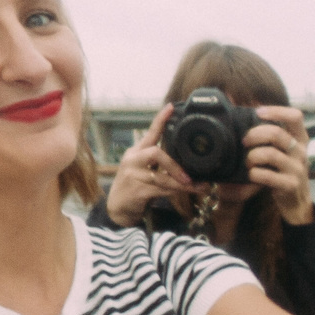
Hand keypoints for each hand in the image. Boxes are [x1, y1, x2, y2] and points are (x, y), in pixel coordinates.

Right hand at [103, 105, 193, 226]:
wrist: (117, 207)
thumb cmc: (135, 186)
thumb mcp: (143, 169)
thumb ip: (158, 163)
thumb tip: (185, 161)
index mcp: (136, 152)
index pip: (150, 133)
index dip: (160, 120)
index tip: (171, 107)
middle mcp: (132, 160)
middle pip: (155, 153)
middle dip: (174, 165)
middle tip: (189, 176)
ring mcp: (133, 175)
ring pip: (161, 176)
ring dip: (180, 182)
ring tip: (197, 186)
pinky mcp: (136, 191)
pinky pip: (160, 189)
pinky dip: (176, 191)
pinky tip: (187, 192)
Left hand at [244, 106, 314, 224]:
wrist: (297, 201)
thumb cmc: (284, 170)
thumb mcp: (284, 151)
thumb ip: (273, 136)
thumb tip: (250, 115)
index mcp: (301, 139)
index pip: (295, 116)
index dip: (276, 111)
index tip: (258, 112)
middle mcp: (301, 151)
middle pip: (276, 133)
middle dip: (254, 135)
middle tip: (245, 141)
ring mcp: (298, 169)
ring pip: (270, 154)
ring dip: (252, 156)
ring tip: (248, 162)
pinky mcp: (291, 185)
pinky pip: (267, 175)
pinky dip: (254, 174)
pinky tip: (252, 175)